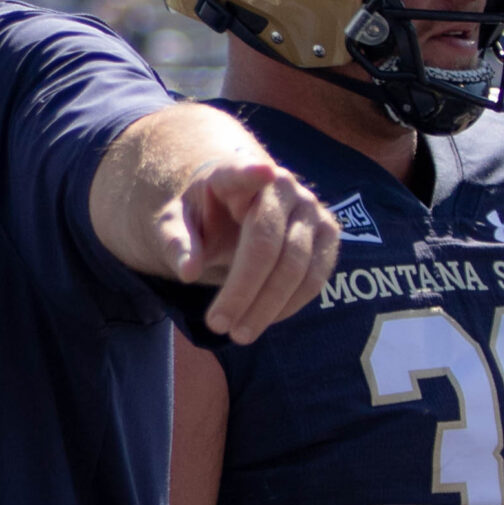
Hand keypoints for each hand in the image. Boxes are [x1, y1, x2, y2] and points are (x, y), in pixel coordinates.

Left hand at [161, 158, 338, 343]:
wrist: (237, 207)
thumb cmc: (202, 214)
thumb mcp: (175, 223)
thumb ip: (175, 240)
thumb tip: (188, 270)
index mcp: (234, 173)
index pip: (243, 171)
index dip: (252, 172)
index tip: (261, 170)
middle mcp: (282, 186)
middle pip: (267, 242)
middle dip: (243, 290)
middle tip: (217, 326)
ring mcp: (311, 208)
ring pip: (297, 264)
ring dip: (268, 306)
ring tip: (239, 334)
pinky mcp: (327, 234)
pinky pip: (316, 276)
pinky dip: (290, 304)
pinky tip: (264, 320)